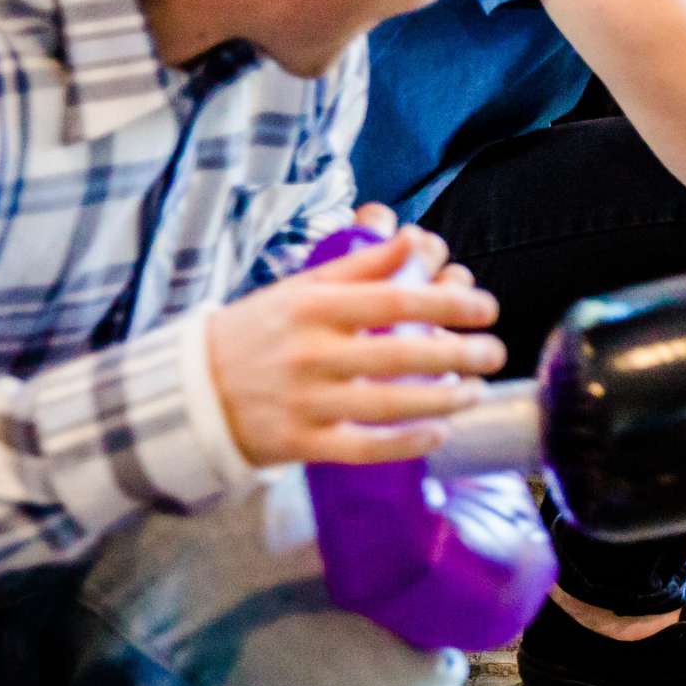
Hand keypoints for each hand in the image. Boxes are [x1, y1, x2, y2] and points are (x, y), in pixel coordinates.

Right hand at [208, 207, 506, 466]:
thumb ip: (363, 265)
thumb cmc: (262, 332)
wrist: (190, 391)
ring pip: (388, 405)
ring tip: (475, 390)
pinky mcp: (301, 444)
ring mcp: (305, 402)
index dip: (447, 302)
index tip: (486, 306)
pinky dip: (405, 444)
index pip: (393, 300)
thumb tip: (417, 238)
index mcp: (312, 307)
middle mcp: (309, 354)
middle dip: (458, 353)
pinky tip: (440, 433)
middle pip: (399, 354)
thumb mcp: (303, 289)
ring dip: (443, 399)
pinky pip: (364, 448)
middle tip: (495, 351)